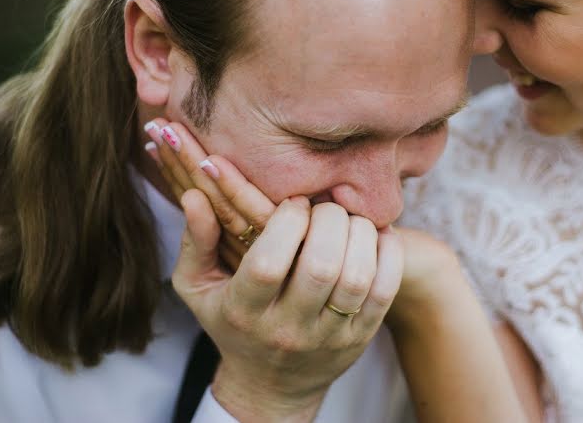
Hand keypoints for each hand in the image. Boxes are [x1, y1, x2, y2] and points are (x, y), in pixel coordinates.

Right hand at [144, 120, 404, 421]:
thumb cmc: (231, 322)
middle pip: (320, 266)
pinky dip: (388, 253)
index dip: (287, 222)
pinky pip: (385, 290)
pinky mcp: (360, 337)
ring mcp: (327, 336)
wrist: (270, 387)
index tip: (294, 203)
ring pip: (356, 277)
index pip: (269, 265)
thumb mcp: (199, 287)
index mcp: (244, 312)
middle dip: (328, 221)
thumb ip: (196, 240)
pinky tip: (375, 236)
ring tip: (348, 220)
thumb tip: (193, 196)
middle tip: (325, 208)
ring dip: (360, 234)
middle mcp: (287, 329)